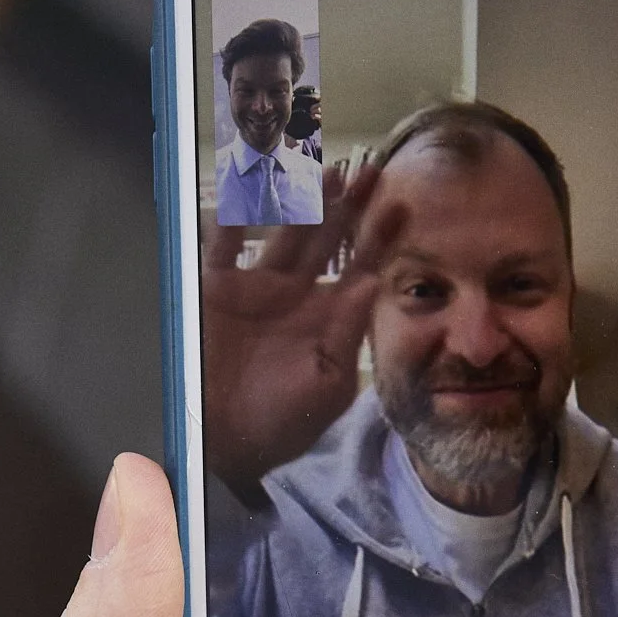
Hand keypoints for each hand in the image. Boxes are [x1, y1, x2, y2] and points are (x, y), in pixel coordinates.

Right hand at [200, 164, 404, 497]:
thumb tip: (374, 283)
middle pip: (327, 239)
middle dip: (347, 206)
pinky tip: (253, 187)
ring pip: (284, 232)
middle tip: (369, 172)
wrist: (224, 444)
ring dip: (303, 202)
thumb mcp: (328, 385)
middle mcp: (295, 294)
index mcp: (328, 317)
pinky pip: (225, 244)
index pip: (360, 266)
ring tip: (325, 174)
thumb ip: (348, 334)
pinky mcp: (215, 288)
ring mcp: (255, 287)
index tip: (402, 204)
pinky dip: (235, 216)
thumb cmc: (282, 423)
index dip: (379, 235)